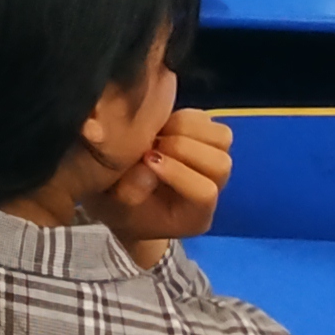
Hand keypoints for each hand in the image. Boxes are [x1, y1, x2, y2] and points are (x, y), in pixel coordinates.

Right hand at [83, 109, 233, 255]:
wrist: (119, 193)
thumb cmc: (116, 205)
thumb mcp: (113, 207)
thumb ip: (129, 192)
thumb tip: (147, 165)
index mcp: (194, 216)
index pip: (205, 193)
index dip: (178, 173)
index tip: (146, 160)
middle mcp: (211, 190)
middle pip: (220, 164)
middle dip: (182, 148)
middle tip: (150, 146)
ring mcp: (211, 162)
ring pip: (221, 138)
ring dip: (186, 130)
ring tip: (156, 135)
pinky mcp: (204, 138)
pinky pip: (208, 120)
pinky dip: (184, 117)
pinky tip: (160, 127)